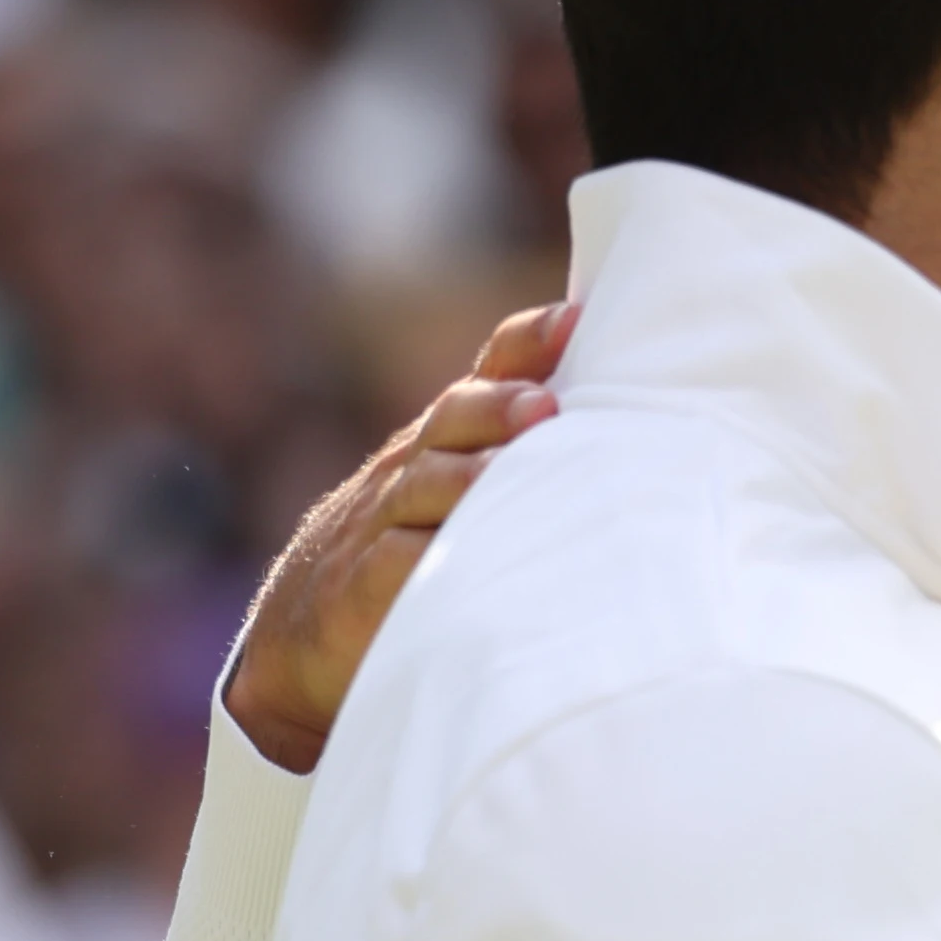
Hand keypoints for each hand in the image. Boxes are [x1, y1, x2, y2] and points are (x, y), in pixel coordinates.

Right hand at [224, 301, 574, 771]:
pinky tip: (460, 558)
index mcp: (452, 435)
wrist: (307, 621)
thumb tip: (633, 419)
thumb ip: (532, 450)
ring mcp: (383, 520)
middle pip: (455, 417)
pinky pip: (393, 563)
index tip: (578, 319)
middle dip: (499, 407)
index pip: (491, 368)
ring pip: (424, 486)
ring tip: (504, 475)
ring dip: (466, 479)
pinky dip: (424, 557)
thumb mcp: (465, 487)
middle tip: (544, 406)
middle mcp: (417, 463)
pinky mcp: (362, 585)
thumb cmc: (415, 540)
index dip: (530, 340)